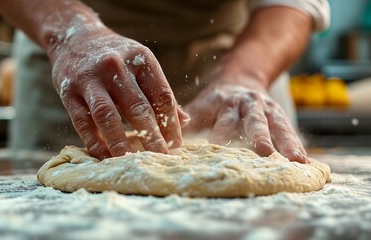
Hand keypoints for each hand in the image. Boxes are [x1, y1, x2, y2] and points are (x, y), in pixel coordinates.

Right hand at [49, 20, 187, 158]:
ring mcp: (90, 78)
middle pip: (138, 108)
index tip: (176, 145)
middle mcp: (116, 66)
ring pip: (108, 116)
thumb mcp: (141, 64)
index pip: (162, 96)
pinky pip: (82, 122)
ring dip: (121, 144)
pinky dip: (94, 142)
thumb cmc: (116, 56)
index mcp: (140, 58)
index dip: (171, 124)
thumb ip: (160, 92)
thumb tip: (185, 121)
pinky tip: (104, 156)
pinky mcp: (68, 91)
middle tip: (161, 159)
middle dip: (152, 138)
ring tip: (131, 163)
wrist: (74, 37)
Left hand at [183, 82, 307, 162]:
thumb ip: (184, 120)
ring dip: (288, 143)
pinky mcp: (280, 117)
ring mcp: (268, 110)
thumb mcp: (198, 107)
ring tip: (297, 162)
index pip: (223, 119)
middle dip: (259, 136)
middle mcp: (249, 104)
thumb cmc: (213, 103)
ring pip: (279, 125)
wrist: (239, 80)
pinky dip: (298, 147)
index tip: (219, 149)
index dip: (222, 133)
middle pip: (254, 120)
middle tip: (264, 153)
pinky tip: (307, 164)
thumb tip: (167, 140)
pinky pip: (291, 132)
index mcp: (225, 102)